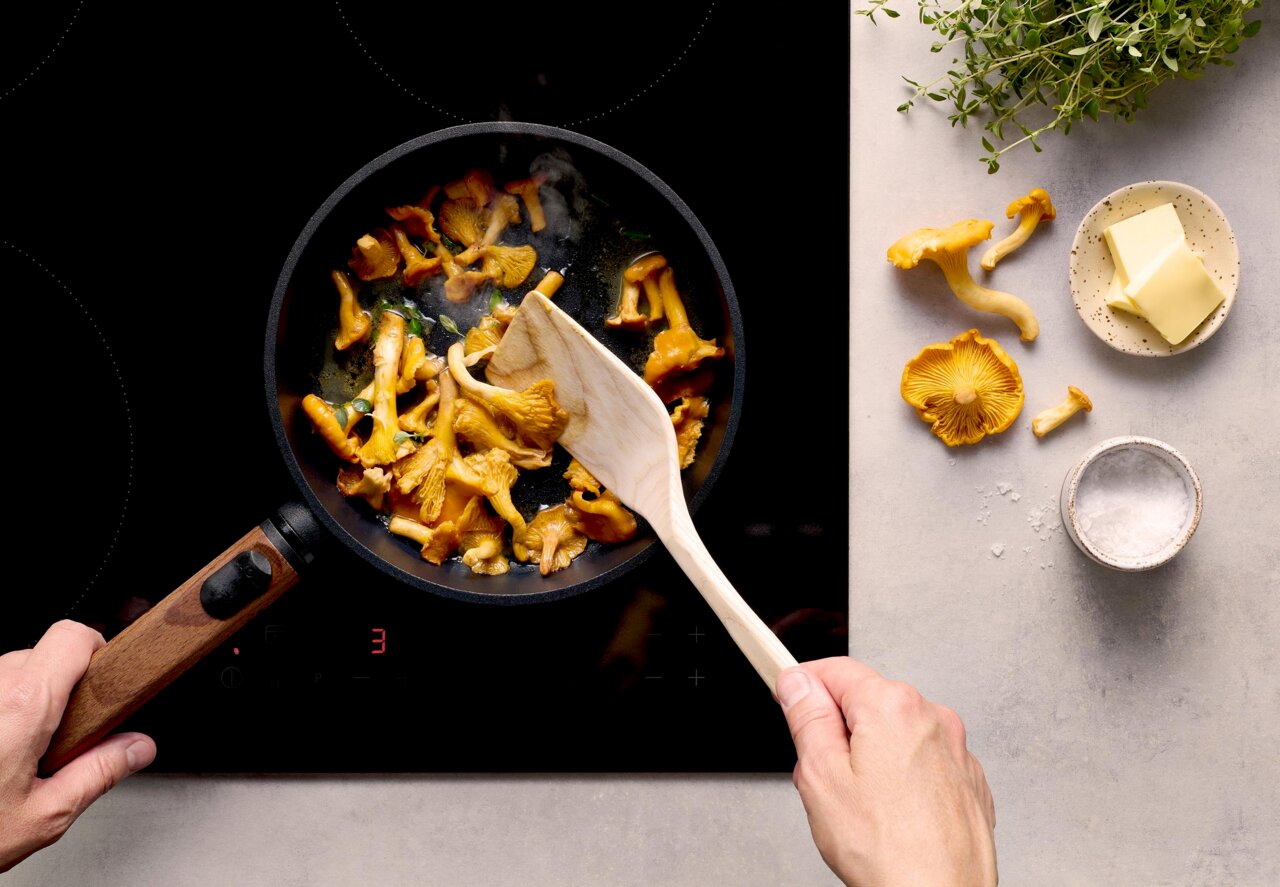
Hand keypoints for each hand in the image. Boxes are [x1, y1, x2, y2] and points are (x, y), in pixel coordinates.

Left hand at [1, 621, 155, 872]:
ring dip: (18, 703)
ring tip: (11, 756)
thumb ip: (99, 773)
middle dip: (56, 690)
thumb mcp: (43, 815)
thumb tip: (136, 749)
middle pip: (39, 656)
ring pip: (5, 675)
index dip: (94, 650)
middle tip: (54, 739)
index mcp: (23, 706)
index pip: (72, 636)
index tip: (102, 679)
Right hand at [779, 657, 995, 886]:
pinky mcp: (967, 781)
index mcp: (893, 707)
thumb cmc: (888, 850)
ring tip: (858, 807)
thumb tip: (798, 684)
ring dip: (868, 757)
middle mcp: (932, 718)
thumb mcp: (821, 777)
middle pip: (866, 703)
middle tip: (820, 777)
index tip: (788, 698)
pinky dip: (901, 778)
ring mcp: (955, 750)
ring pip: (894, 735)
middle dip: (836, 731)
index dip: (804, 684)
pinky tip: (889, 816)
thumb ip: (807, 718)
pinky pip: (921, 762)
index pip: (835, 670)